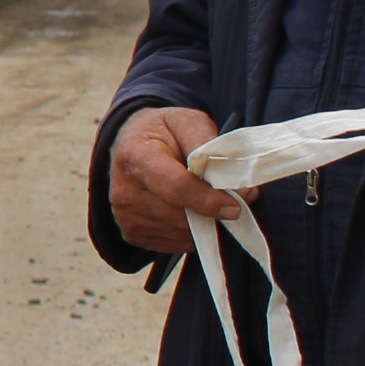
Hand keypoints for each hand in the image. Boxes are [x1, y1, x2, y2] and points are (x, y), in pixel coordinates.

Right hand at [107, 105, 240, 252]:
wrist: (129, 145)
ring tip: (205, 200)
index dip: (209, 200)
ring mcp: (125, 216)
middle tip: (230, 199)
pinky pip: (176, 244)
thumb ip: (210, 147)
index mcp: (135, 156)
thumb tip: (239, 184)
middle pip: (182, 216)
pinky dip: (191, 232)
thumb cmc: (163, 133)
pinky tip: (187, 210)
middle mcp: (124, 191)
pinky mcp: (132, 234)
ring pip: (182, 233)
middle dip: (211, 211)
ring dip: (203, 222)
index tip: (235, 206)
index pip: (177, 187)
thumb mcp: (187, 121)